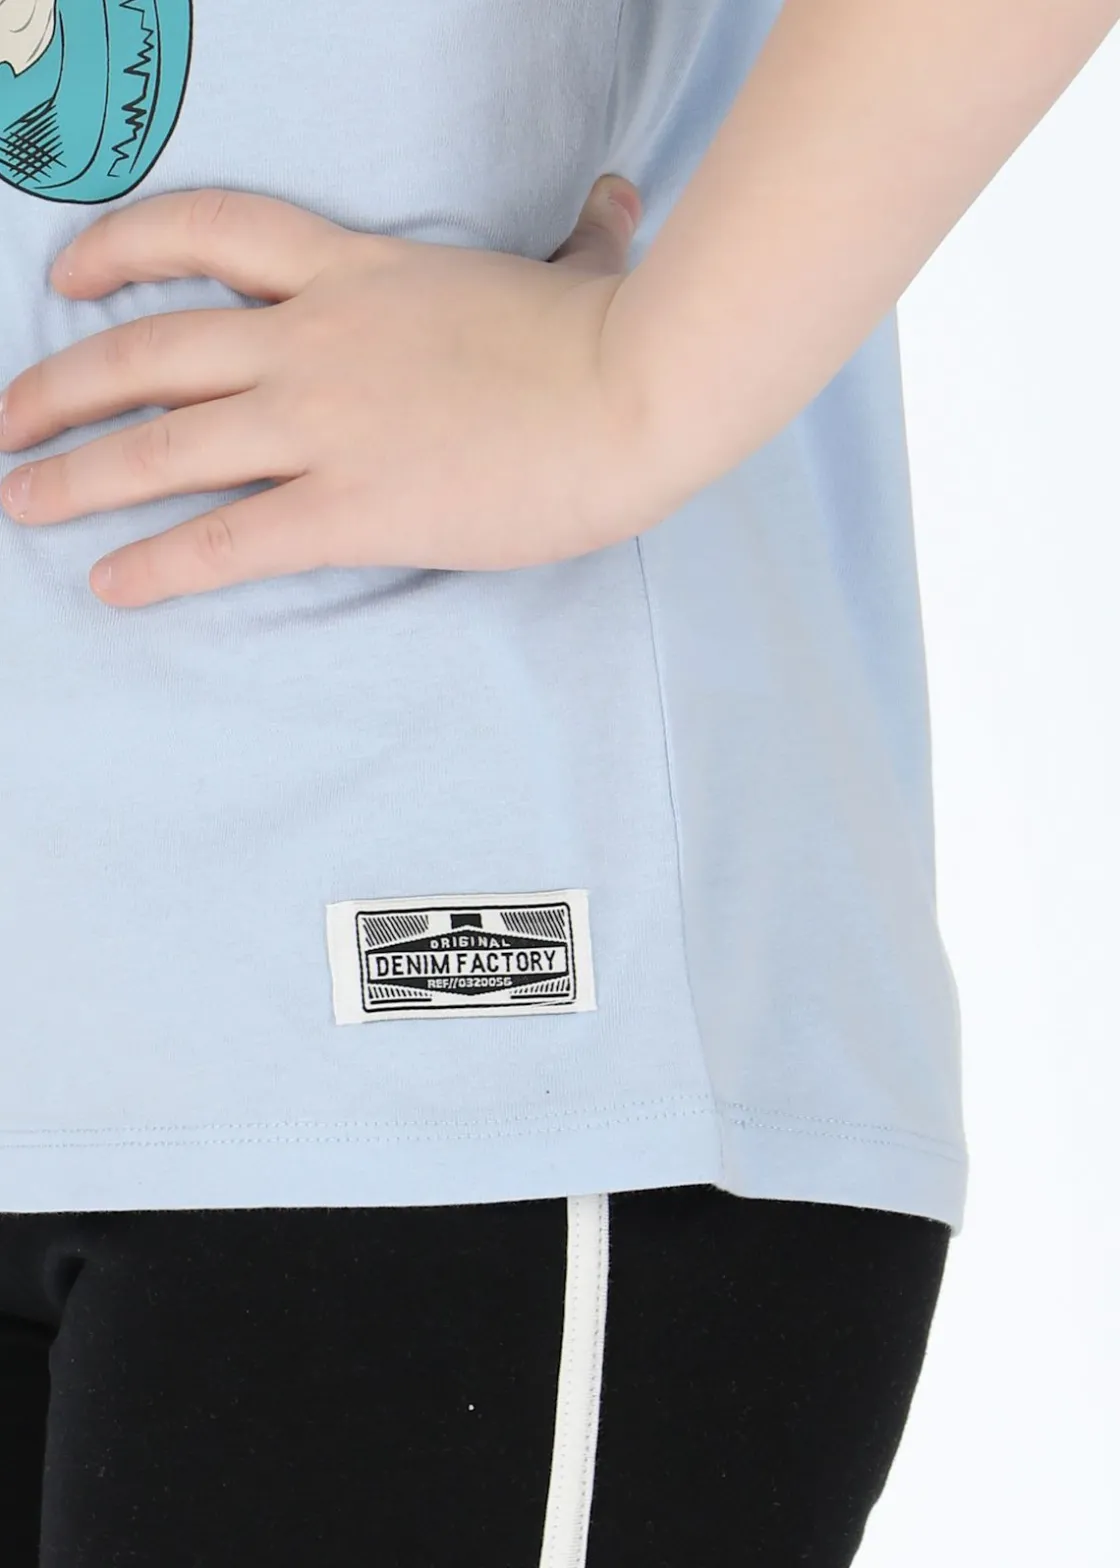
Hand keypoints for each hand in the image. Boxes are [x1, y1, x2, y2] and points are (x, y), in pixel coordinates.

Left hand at [0, 175, 646, 607]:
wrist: (639, 394)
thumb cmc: (611, 337)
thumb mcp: (581, 267)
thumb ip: (583, 232)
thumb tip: (619, 193)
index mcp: (356, 271)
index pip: (207, 232)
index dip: (120, 248)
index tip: (65, 277)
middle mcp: (314, 339)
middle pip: (148, 350)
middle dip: (58, 385)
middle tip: (4, 422)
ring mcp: (325, 422)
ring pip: (162, 446)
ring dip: (73, 475)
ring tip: (15, 501)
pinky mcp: (353, 506)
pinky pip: (226, 537)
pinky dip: (156, 563)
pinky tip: (107, 584)